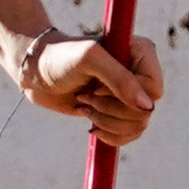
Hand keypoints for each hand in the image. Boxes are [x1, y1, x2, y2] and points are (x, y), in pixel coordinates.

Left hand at [11, 25, 158, 143]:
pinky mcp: (118, 111)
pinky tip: (91, 125)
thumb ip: (120, 80)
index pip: (153, 90)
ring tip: (84, 104)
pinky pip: (131, 135)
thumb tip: (148, 108)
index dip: (125, 96)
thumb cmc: (60, 57)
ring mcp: (130, 93)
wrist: (35, 71)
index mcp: (141, 53)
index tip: (96, 87)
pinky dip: (110, 135)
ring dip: (107, 121)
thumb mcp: (89, 60)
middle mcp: (140, 73)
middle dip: (111, 110)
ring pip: (138, 125)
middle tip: (86, 95)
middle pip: (145, 111)